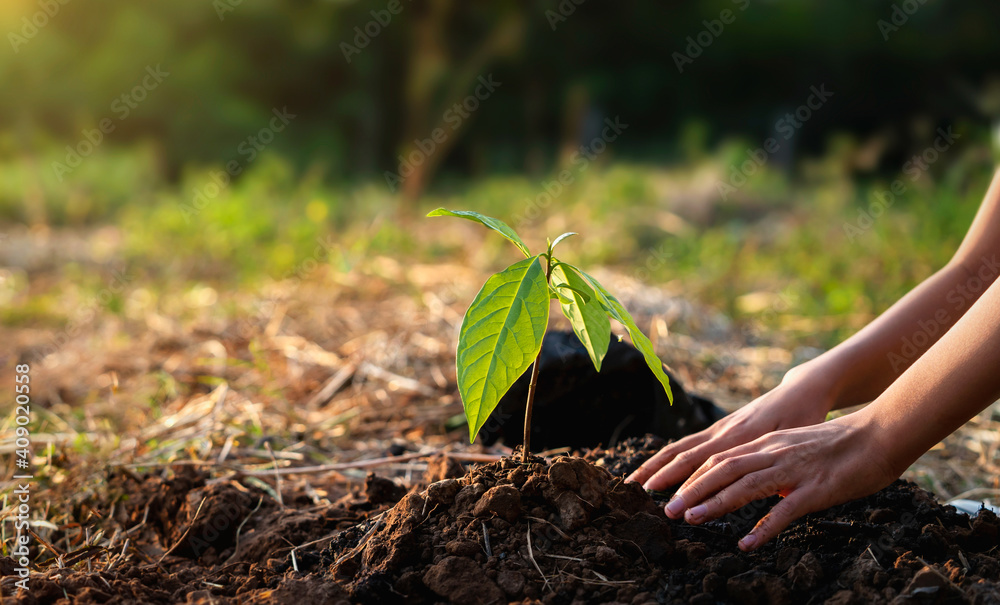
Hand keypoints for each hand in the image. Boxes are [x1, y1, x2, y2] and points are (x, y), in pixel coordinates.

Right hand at [626, 366, 834, 489]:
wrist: (801, 390)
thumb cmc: (803, 416)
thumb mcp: (795, 437)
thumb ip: (772, 457)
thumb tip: (757, 484)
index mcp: (739, 436)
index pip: (703, 464)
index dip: (684, 486)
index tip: (669, 506)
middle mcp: (723, 431)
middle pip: (683, 454)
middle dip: (659, 476)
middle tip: (637, 497)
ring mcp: (719, 428)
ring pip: (680, 447)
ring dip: (655, 464)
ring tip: (635, 482)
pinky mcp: (720, 428)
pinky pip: (688, 442)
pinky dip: (668, 456)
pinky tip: (657, 467)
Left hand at [661, 411, 897, 550]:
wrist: (880, 434)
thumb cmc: (842, 445)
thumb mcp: (798, 449)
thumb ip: (777, 465)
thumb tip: (766, 489)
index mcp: (768, 444)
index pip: (721, 459)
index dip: (694, 476)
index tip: (672, 493)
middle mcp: (774, 453)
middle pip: (723, 470)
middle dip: (692, 490)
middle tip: (669, 511)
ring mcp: (794, 470)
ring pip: (745, 485)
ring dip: (715, 503)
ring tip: (692, 520)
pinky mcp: (815, 488)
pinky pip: (784, 510)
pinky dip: (763, 528)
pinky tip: (746, 544)